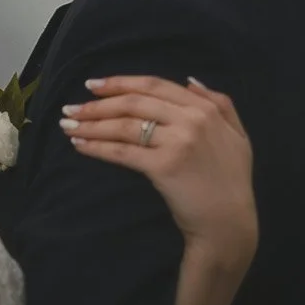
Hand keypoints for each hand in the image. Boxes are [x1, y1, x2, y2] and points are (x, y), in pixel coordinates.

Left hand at [61, 76, 256, 261]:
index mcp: (205, 108)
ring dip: (91, 123)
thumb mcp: (237, 135)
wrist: (228, 223)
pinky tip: (80, 145)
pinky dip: (97, 146)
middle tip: (71, 107)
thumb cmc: (232, 181)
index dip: (120, 82)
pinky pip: (122, 151)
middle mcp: (191, 119)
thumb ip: (220, 103)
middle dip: (98, 103)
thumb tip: (190, 80)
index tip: (93, 85)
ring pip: (124, 125)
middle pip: (134, 103)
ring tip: (68, 125)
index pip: (154, 85)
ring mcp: (177, 142)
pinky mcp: (163, 166)